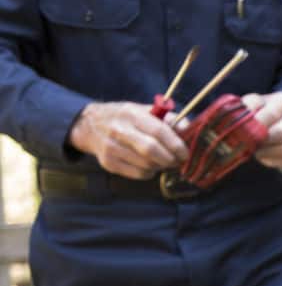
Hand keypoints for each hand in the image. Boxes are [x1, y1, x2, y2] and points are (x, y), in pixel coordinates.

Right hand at [67, 101, 187, 179]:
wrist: (89, 124)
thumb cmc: (125, 118)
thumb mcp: (145, 111)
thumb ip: (169, 119)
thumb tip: (188, 130)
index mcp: (131, 114)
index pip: (158, 131)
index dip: (176, 145)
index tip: (185, 153)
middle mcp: (119, 130)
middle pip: (151, 150)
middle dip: (170, 159)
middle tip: (177, 161)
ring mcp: (111, 148)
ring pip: (146, 165)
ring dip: (161, 166)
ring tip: (163, 161)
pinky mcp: (108, 163)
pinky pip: (138, 174)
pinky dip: (149, 173)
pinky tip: (149, 165)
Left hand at [240, 91, 281, 168]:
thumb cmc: (261, 111)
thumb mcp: (252, 103)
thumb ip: (244, 109)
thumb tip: (231, 122)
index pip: (271, 114)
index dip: (255, 126)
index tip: (240, 132)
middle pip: (280, 133)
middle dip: (261, 141)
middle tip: (246, 145)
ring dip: (265, 153)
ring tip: (253, 152)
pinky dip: (273, 161)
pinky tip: (263, 158)